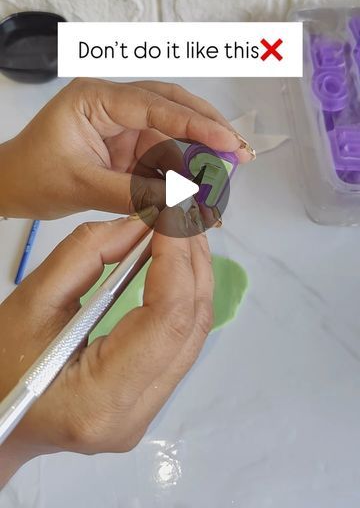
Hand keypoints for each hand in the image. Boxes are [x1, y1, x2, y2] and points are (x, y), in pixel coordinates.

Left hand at [0, 78, 252, 218]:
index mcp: (96, 98)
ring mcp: (122, 122)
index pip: (155, 104)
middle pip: (172, 106)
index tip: (227, 141)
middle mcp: (113, 103)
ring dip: (197, 155)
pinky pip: (162, 152)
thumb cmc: (33, 175)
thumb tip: (182, 201)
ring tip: (222, 178)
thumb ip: (134, 193)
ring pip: (172, 131)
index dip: (195, 123)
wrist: (11, 185)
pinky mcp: (127, 143)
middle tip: (240, 153)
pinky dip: (181, 170)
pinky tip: (198, 186)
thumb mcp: (82, 186)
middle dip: (208, 129)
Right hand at [0, 207, 212, 486]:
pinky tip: (176, 266)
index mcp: (100, 398)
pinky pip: (181, 343)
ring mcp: (147, 414)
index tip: (172, 215)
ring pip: (194, 334)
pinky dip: (183, 298)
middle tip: (184, 214)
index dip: (177, 259)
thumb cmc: (2, 363)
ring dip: (194, 277)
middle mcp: (134, 415)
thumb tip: (140, 224)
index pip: (167, 319)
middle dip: (193, 262)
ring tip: (182, 232)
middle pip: (191, 326)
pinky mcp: (149, 401)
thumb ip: (86, 254)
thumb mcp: (32, 300)